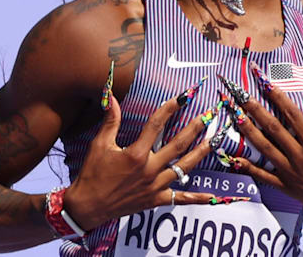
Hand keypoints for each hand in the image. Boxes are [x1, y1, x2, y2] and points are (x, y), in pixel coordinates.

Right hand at [63, 94, 215, 229]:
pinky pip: (180, 198)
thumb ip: (111, 120)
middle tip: (209, 115)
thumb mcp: (99, 145)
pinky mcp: (156, 200)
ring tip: (214, 141)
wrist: (87, 206)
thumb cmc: (92, 174)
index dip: (170, 108)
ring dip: (201, 153)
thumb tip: (111, 96)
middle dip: (195, 128)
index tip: (182, 97)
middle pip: (178, 145)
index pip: (156, 125)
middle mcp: (149, 169)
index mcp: (136, 154)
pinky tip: (212, 195)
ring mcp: (155, 186)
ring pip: (184, 167)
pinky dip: (196, 198)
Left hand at [227, 79, 302, 226]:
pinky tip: (234, 159)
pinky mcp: (287, 187)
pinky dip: (249, 168)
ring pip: (265, 148)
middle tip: (240, 94)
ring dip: (249, 132)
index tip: (265, 82)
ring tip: (235, 117)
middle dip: (255, 109)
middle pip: (273, 128)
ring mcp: (291, 172)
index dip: (278, 96)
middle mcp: (299, 155)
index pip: (292, 114)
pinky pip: (264, 176)